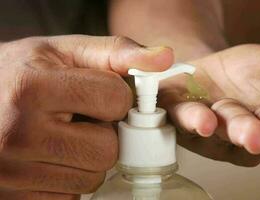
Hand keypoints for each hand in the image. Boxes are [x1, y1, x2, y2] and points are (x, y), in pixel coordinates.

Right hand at [0, 35, 172, 198]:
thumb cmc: (22, 73)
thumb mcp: (63, 51)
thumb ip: (116, 52)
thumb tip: (165, 58)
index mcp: (33, 89)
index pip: (115, 101)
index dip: (117, 97)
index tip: (102, 95)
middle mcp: (18, 134)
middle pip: (107, 149)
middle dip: (105, 133)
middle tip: (82, 120)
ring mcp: (13, 172)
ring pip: (91, 178)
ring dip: (88, 158)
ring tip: (65, 137)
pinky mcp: (15, 197)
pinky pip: (70, 197)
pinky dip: (69, 177)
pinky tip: (52, 156)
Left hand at [159, 44, 259, 165]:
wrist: (214, 68)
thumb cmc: (254, 76)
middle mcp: (248, 138)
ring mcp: (216, 132)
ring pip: (228, 134)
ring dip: (241, 131)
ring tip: (251, 132)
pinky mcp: (187, 120)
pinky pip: (189, 123)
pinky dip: (196, 121)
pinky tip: (204, 121)